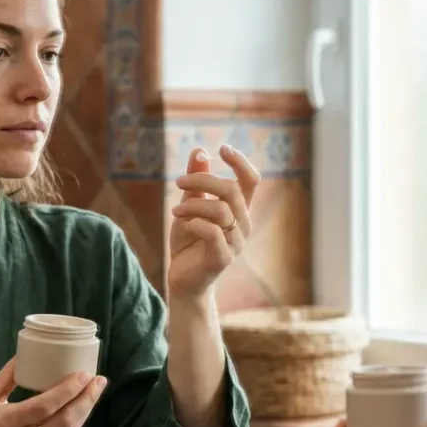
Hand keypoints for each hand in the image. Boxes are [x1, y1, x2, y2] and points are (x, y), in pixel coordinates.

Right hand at [0, 359, 106, 426]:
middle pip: (64, 420)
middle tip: (99, 380)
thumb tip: (24, 353)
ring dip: (84, 411)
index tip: (83, 375)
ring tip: (95, 391)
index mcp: (6, 423)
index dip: (67, 390)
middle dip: (85, 399)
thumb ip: (6, 379)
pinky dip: (73, 423)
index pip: (44, 406)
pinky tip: (80, 408)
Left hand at [169, 145, 260, 299]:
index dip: (241, 161)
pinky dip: (193, 223)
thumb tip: (199, 151)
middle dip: (202, 180)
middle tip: (178, 182)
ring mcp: (236, 242)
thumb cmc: (189, 241)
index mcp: (239, 209)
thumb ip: (196, 181)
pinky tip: (183, 225)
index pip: (251, 180)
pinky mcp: (223, 258)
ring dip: (192, 205)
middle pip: (232, 190)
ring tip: (175, 211)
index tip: (222, 147)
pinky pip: (212, 231)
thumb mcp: (189, 205)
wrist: (183, 278)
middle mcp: (243, 224)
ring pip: (220, 210)